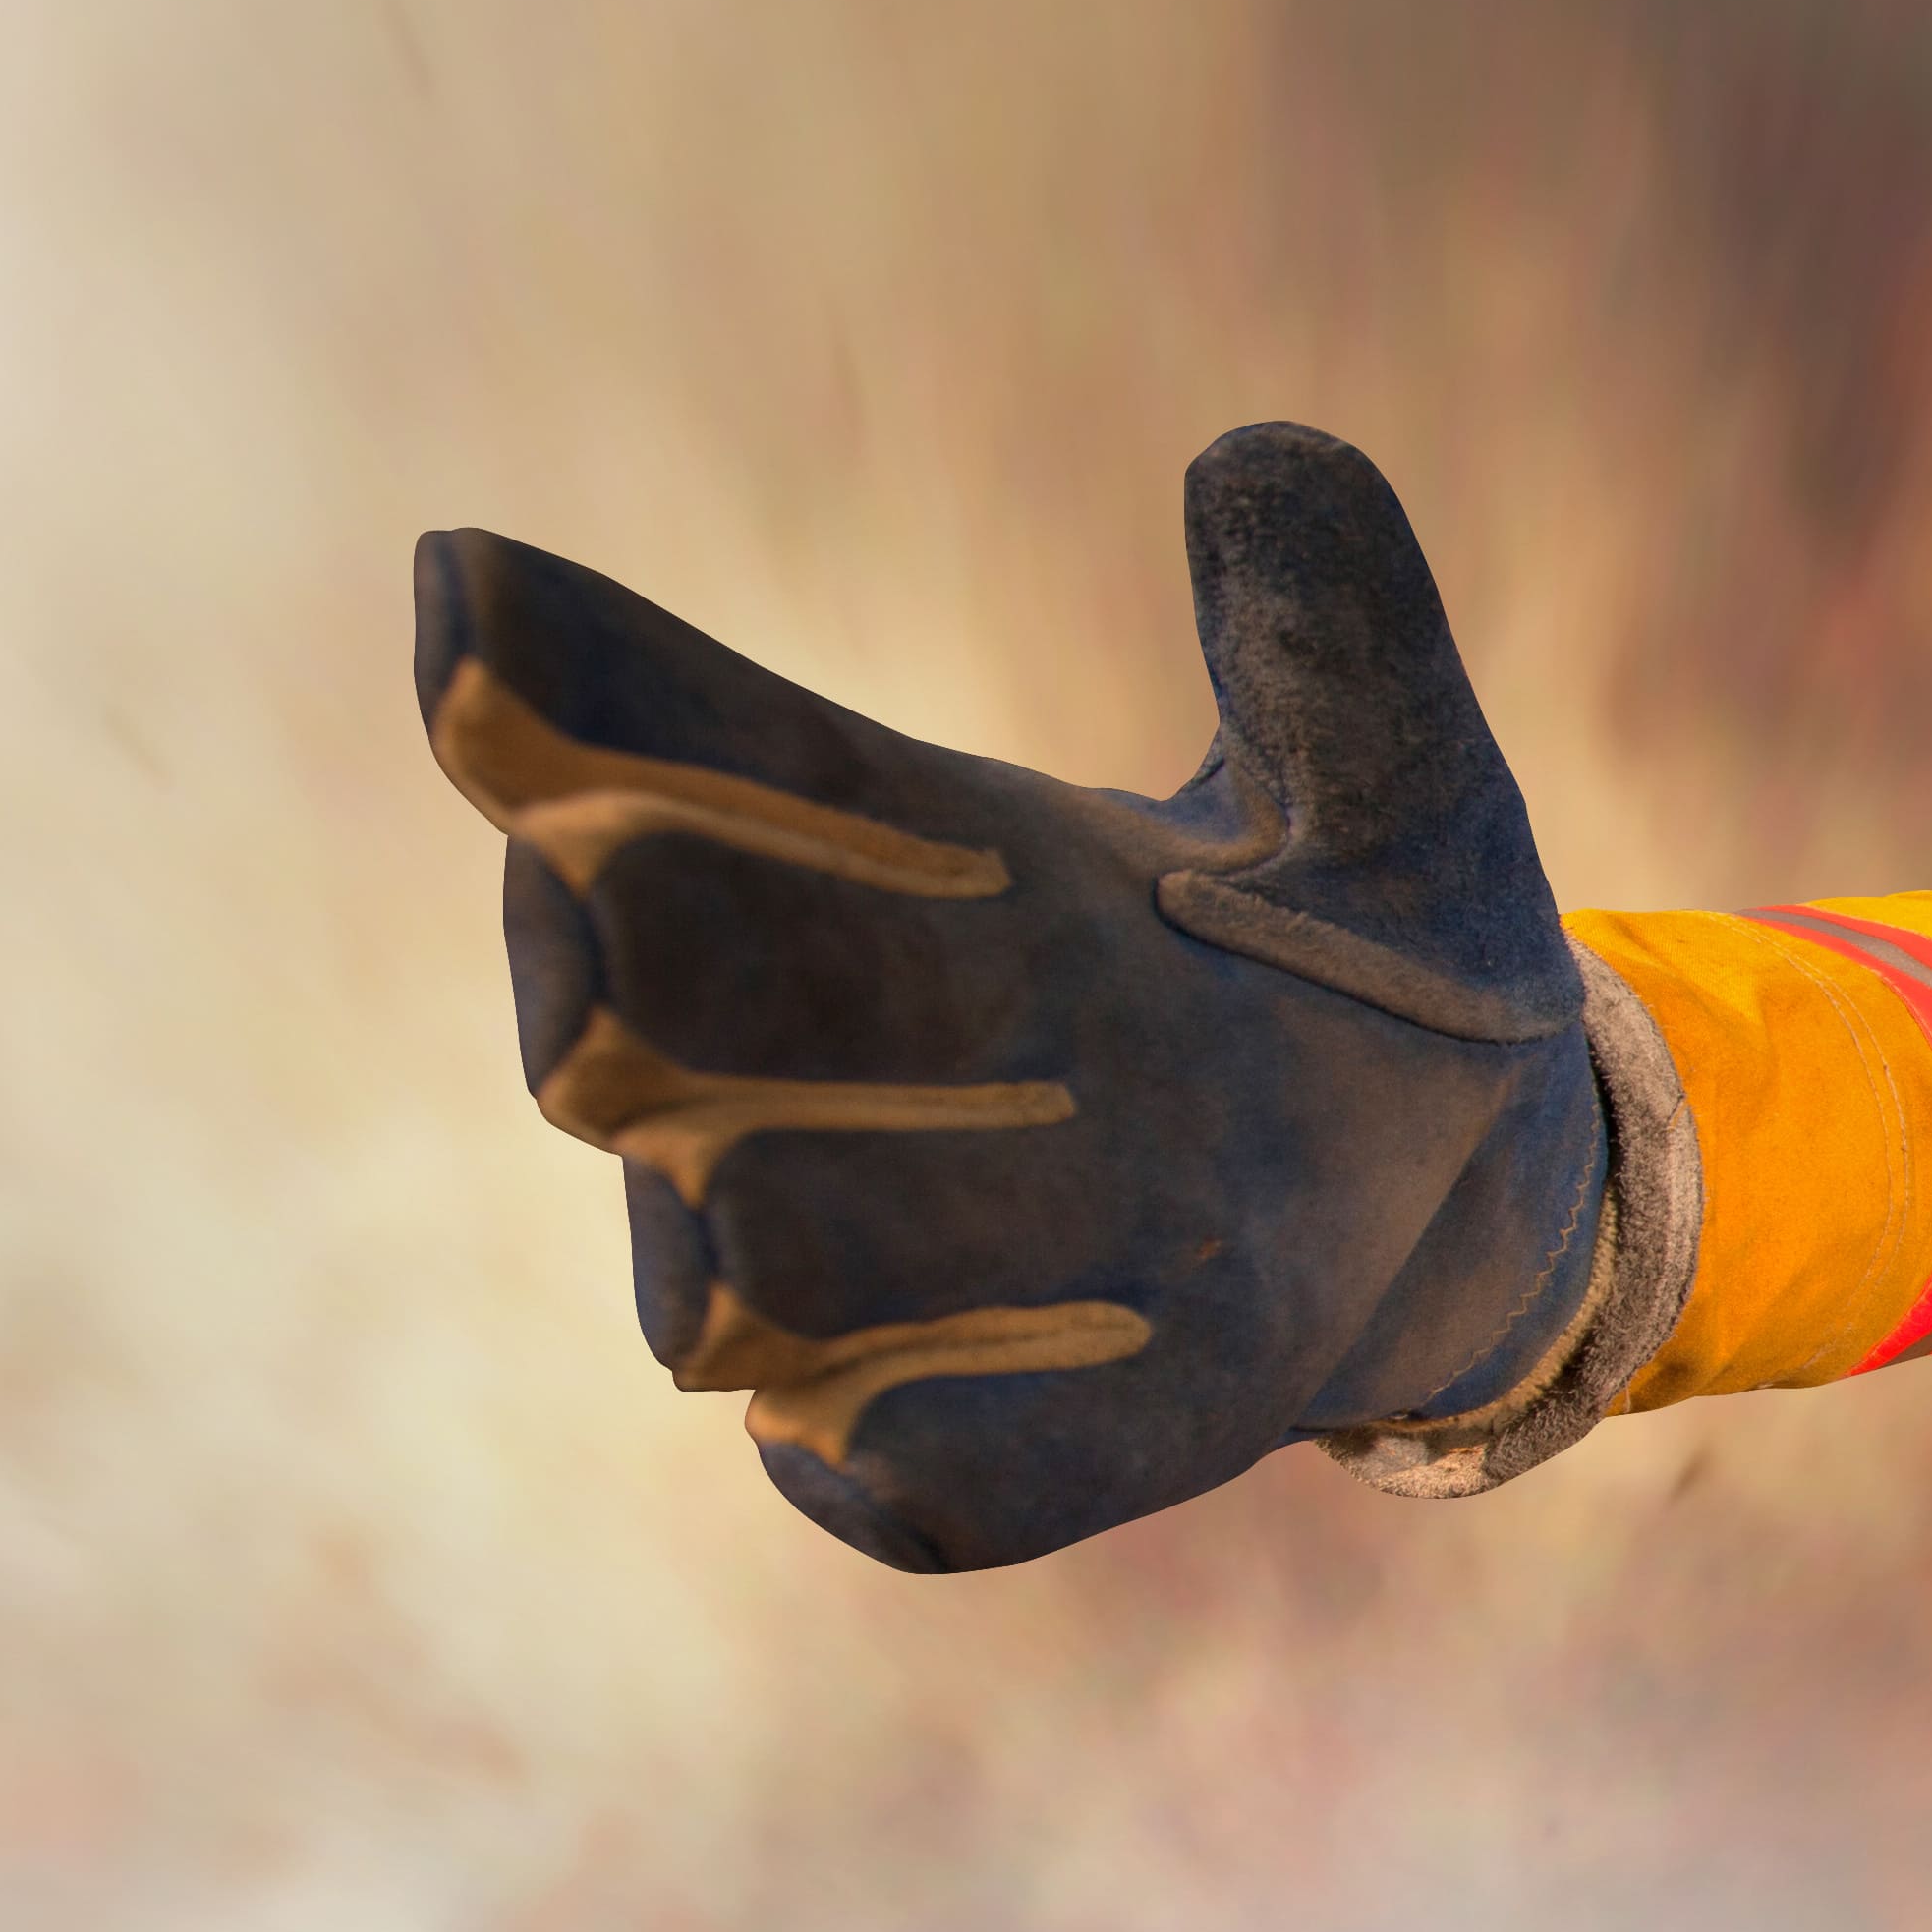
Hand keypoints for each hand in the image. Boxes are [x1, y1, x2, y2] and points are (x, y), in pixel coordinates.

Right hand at [414, 425, 1607, 1571]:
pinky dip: (903, 1435)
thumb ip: (1336, 623)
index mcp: (919, 855)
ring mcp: (889, 1269)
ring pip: (735, 1252)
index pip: (692, 756)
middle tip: (648, 901)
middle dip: (634, 947)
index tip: (469, 598)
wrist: (1463, 1194)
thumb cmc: (1368, 950)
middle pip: (645, 999)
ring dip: (775, 1211)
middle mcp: (854, 1054)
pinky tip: (920, 1409)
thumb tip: (1268, 461)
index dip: (567, 684)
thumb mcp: (1392, 772)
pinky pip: (889, 1469)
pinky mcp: (965, 1458)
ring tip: (810, 1193)